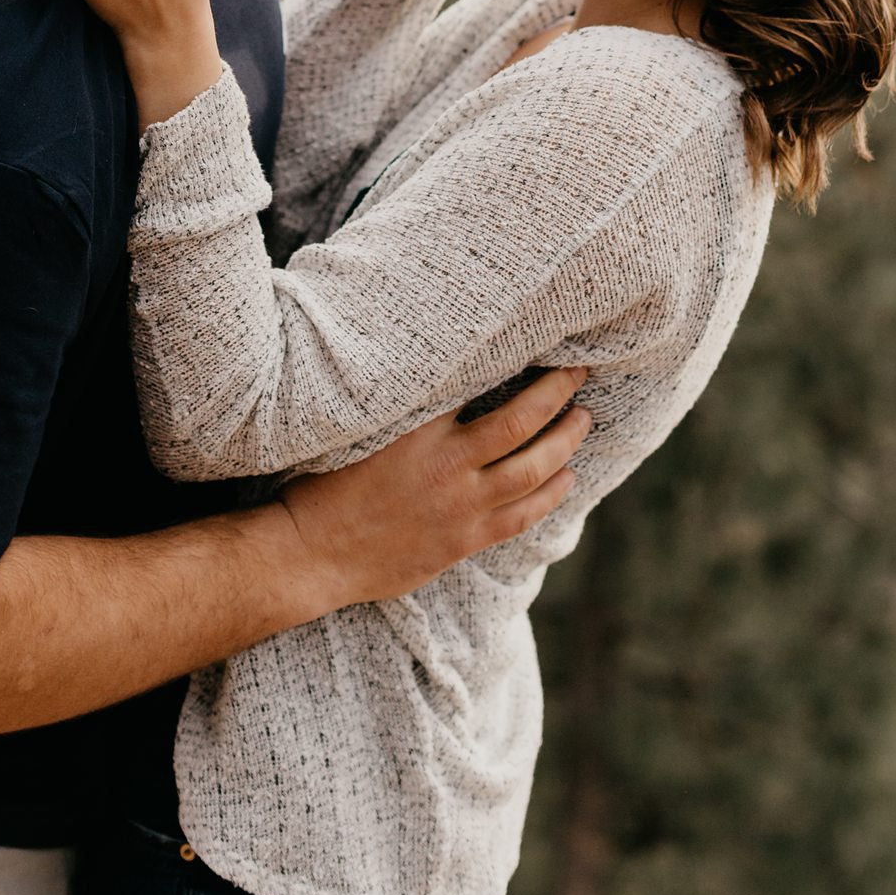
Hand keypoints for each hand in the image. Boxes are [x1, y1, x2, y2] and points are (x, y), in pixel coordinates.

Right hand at [276, 366, 591, 607]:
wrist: (312, 552)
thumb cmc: (324, 484)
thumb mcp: (356, 427)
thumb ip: (399, 404)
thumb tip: (431, 368)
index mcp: (418, 429)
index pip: (479, 384)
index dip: (514, 363)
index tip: (539, 342)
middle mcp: (446, 465)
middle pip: (520, 423)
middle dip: (555, 393)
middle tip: (578, 372)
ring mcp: (460, 507)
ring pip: (532, 471)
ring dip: (564, 442)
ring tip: (583, 419)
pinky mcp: (463, 540)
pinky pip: (522, 516)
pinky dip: (550, 494)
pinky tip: (567, 477)